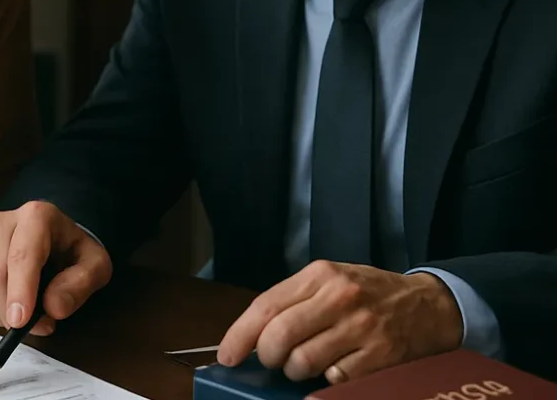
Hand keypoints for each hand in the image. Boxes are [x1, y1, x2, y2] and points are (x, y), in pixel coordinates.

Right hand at [0, 200, 112, 335]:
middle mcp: (4, 221)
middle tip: (39, 328)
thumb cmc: (74, 252)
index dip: (19, 291)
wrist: (57, 238)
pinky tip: (12, 311)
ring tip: (31, 319)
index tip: (19, 323)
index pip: (23, 256)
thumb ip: (80, 285)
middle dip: (12, 309)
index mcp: (36, 216)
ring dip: (3, 312)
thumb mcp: (95, 266)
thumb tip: (53, 308)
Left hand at [217, 260, 463, 383]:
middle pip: (279, 336)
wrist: (429, 304)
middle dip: (268, 356)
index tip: (227, 356)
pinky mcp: (381, 355)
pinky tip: (335, 369)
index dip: (240, 335)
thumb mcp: (331, 281)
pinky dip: (328, 380)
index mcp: (319, 275)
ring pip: (304, 361)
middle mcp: (339, 297)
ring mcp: (361, 327)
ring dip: (296, 371)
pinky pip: (336, 378)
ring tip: (305, 364)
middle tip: (273, 361)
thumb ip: (294, 301)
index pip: (266, 306)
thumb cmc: (368, 293)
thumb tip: (252, 335)